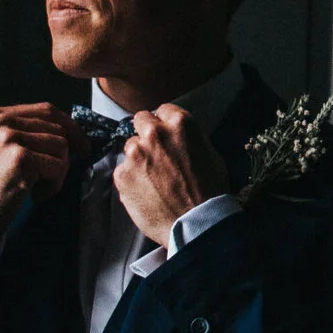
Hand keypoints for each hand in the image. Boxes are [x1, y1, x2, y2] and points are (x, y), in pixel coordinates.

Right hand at [0, 103, 79, 244]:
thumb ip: (26, 133)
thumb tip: (70, 131)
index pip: (46, 110)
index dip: (70, 126)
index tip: (82, 144)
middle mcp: (0, 122)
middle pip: (57, 128)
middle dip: (62, 156)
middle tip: (45, 179)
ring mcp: (9, 138)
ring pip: (61, 147)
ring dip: (56, 173)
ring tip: (35, 187)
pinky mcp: (20, 158)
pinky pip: (58, 167)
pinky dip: (53, 185)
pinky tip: (34, 195)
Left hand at [115, 104, 228, 247]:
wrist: (197, 222)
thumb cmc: (210, 190)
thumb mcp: (211, 153)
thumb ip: (190, 139)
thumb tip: (179, 137)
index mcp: (180, 124)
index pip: (162, 110)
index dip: (165, 124)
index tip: (167, 135)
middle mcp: (154, 133)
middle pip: (141, 121)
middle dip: (147, 134)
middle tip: (157, 153)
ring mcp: (135, 154)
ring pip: (130, 147)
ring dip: (138, 158)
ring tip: (153, 179)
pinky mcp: (122, 176)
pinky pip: (122, 171)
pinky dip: (131, 180)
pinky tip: (146, 192)